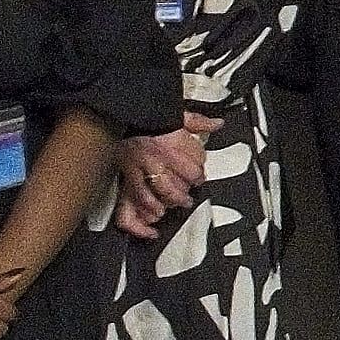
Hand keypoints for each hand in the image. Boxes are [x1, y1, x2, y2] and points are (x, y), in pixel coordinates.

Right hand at [113, 120, 210, 236]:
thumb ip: (198, 122)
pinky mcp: (123, 178)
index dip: (198, 174)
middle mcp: (153, 159)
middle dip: (182, 195)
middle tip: (187, 199)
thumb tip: (218, 123)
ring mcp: (136, 170)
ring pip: (151, 198)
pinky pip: (129, 205)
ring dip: (163, 206)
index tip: (199, 177)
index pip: (192, 166)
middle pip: (173, 187)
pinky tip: (151, 227)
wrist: (121, 112)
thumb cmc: (149, 116)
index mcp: (170, 144)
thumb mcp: (177, 114)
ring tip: (169, 208)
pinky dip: (138, 223)